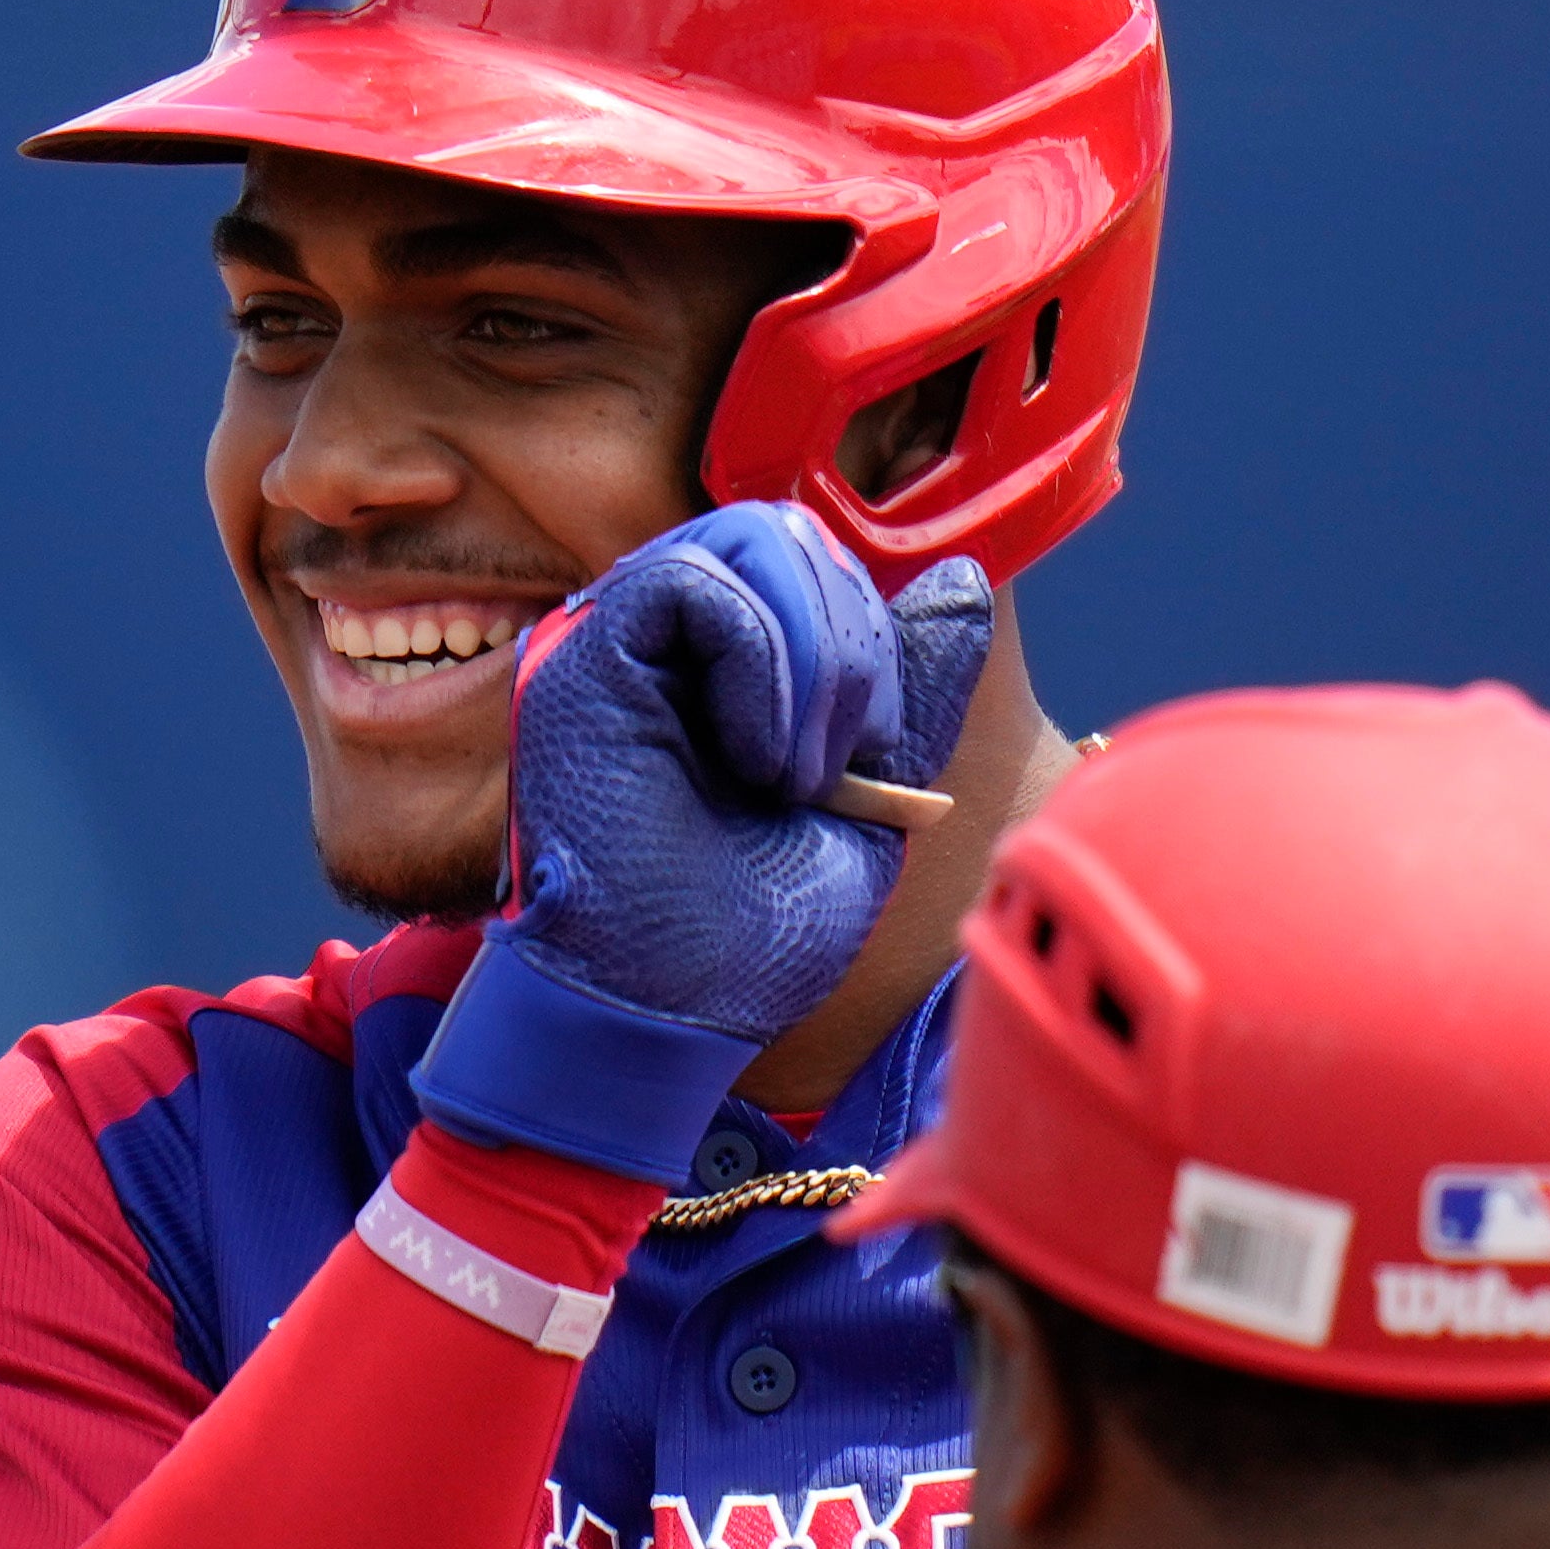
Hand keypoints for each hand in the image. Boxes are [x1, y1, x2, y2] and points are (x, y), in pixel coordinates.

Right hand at [406, 505, 992, 1176]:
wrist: (673, 1015)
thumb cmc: (754, 933)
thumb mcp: (873, 797)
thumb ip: (913, 690)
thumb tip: (966, 579)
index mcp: (726, 664)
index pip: (818, 564)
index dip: (875, 640)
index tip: (872, 760)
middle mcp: (667, 639)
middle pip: (792, 534)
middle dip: (854, 646)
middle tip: (839, 769)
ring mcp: (619, 639)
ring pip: (753, 540)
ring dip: (814, 660)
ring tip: (799, 774)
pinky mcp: (583, 656)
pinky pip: (695, 580)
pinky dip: (760, 661)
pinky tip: (759, 758)